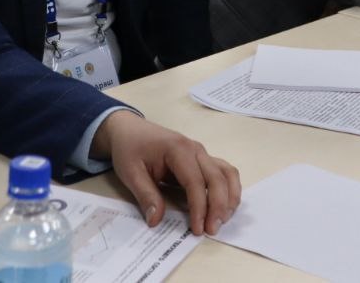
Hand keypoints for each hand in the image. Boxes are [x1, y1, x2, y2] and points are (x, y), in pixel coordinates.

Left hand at [90, 110, 239, 235]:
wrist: (130, 129)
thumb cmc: (130, 148)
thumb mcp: (130, 172)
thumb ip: (145, 196)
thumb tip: (156, 221)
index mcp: (177, 149)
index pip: (195, 182)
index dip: (199, 207)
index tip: (197, 229)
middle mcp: (195, 149)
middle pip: (217, 178)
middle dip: (219, 206)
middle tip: (212, 230)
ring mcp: (201, 153)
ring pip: (227, 173)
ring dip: (229, 197)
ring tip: (222, 220)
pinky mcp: (202, 159)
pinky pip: (223, 172)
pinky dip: (229, 189)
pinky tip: (225, 206)